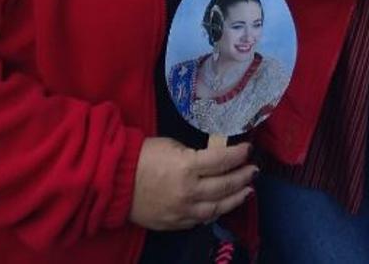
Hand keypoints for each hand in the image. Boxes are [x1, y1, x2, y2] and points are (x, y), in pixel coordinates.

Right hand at [129, 137, 256, 230]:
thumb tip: (214, 159)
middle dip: (243, 177)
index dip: (239, 155)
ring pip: (217, 207)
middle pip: (224, 186)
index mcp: (187, 167)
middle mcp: (188, 191)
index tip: (249, 150)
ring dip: (235, 198)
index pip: (222, 161)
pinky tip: (224, 205)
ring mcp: (182, 210)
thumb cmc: (143, 157)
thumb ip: (195, 155)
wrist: (115, 182)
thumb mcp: (172, 145)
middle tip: (254, 171)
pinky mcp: (175, 223)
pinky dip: (215, 211)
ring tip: (248, 190)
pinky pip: (201, 219)